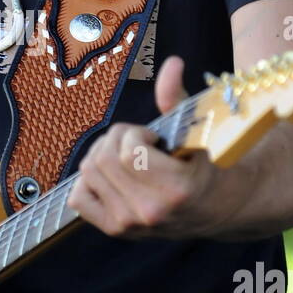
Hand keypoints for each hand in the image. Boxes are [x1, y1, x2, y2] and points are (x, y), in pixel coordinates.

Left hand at [66, 55, 233, 239]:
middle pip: (103, 159)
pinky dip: (88, 181)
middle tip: (137, 143)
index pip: (128, 150)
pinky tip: (112, 176)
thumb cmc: (204, 165)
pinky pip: (79, 197)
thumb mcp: (196, 131)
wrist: (213, 208)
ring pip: (88, 172)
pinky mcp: (115, 230)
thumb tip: (172, 63)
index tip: (153, 138)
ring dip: (103, 155)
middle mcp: (149, 212)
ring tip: (127, 157)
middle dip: (117, 140)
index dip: (136, 134)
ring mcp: (129, 224)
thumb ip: (177, 98)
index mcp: (174, 190)